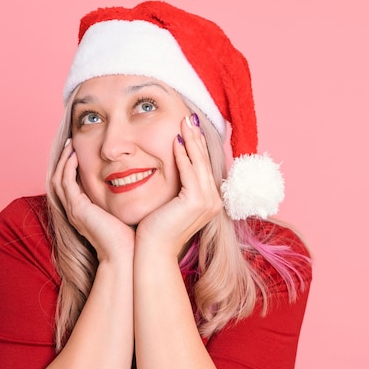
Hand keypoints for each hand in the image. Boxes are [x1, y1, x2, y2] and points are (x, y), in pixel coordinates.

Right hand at [52, 139, 134, 261]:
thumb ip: (123, 202)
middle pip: (59, 180)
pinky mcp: (77, 209)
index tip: (80, 151)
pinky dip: (67, 167)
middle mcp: (75, 211)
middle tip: (70, 143)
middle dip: (63, 161)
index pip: (71, 186)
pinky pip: (65, 183)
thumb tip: (136, 186)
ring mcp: (73, 211)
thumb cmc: (130, 239)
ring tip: (70, 144)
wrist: (125, 255)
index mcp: (84, 213)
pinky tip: (74, 155)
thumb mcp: (124, 214)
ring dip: (63, 160)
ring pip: (58, 179)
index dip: (72, 168)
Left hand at [136, 114, 221, 256]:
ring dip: (191, 140)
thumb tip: (176, 167)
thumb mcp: (172, 203)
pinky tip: (175, 140)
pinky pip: (189, 171)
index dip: (197, 145)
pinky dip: (182, 155)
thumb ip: (179, 186)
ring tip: (184, 122)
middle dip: (196, 137)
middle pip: (204, 161)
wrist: (153, 251)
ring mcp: (208, 201)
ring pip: (199, 163)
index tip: (189, 127)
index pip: (204, 166)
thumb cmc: (157, 229)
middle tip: (189, 117)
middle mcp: (214, 200)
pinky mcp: (196, 201)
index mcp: (210, 200)